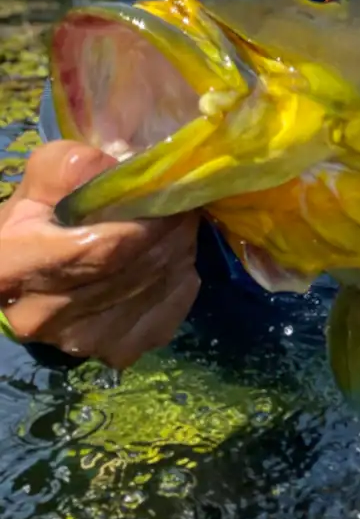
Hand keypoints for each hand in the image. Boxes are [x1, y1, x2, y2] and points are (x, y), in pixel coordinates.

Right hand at [0, 140, 200, 369]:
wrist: (32, 273)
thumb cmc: (40, 217)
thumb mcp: (44, 177)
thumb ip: (74, 166)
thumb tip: (121, 171)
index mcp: (14, 267)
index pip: (102, 249)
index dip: (146, 221)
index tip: (171, 194)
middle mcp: (43, 315)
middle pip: (134, 269)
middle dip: (171, 230)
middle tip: (183, 204)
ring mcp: (82, 341)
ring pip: (155, 289)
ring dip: (180, 252)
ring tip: (178, 228)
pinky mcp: (116, 353)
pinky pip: (169, 312)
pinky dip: (180, 282)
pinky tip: (172, 262)